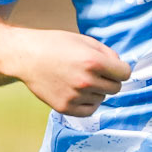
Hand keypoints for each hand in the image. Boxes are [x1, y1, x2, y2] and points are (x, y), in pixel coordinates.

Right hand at [7, 30, 132, 117]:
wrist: (26, 56)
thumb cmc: (56, 45)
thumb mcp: (85, 41)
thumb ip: (108, 54)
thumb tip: (122, 70)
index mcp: (94, 61)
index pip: (125, 74)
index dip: (120, 69)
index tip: (113, 67)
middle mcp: (86, 81)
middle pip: (115, 88)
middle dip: (109, 80)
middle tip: (94, 72)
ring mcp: (75, 96)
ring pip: (102, 98)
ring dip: (96, 90)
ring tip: (79, 79)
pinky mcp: (65, 107)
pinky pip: (90, 110)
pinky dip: (88, 102)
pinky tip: (78, 91)